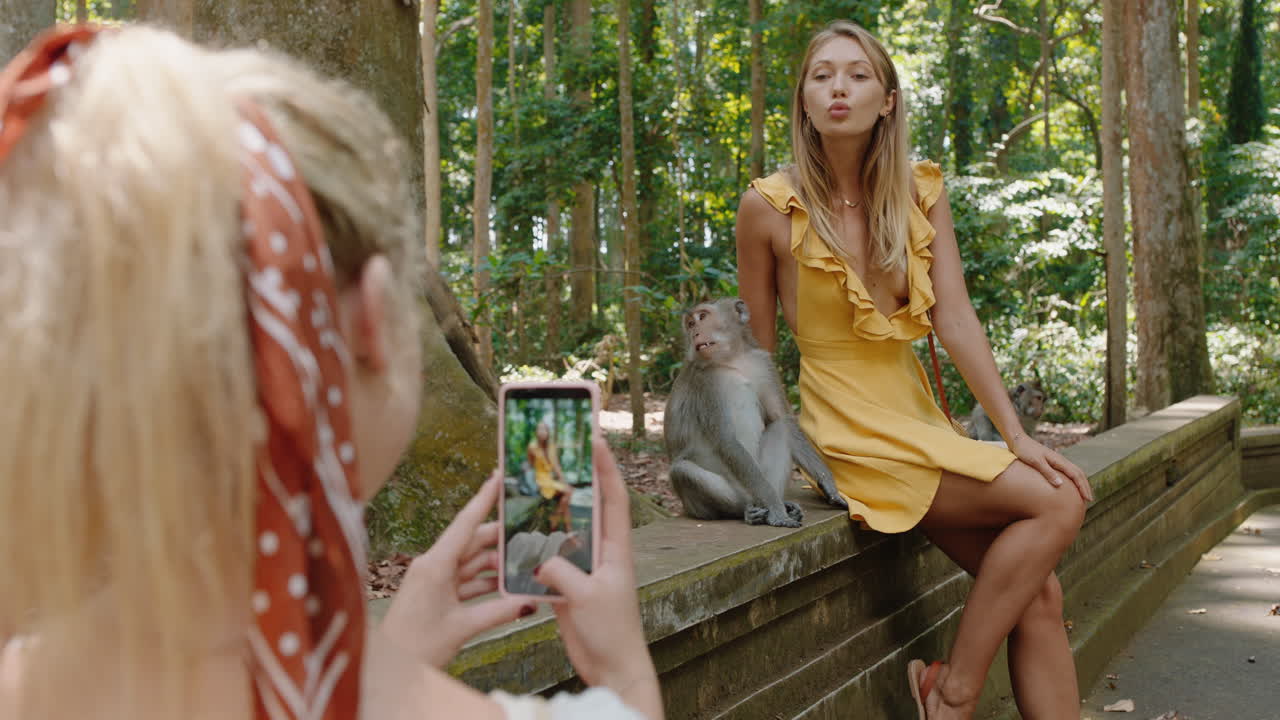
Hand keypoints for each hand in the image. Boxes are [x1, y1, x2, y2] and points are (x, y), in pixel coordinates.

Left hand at [378, 473, 532, 669]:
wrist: (389, 668)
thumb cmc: (416, 646)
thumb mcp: (463, 627)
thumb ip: (500, 611)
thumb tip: (531, 602)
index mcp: (435, 564)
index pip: (465, 524)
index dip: (484, 499)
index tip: (499, 477)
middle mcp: (433, 565)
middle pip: (473, 543)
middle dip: (502, 540)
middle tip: (531, 532)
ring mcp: (434, 579)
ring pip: (472, 563)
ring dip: (496, 565)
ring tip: (525, 563)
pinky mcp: (436, 593)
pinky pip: (466, 580)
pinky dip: (485, 582)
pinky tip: (506, 586)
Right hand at [533, 438, 663, 719]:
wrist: (611, 666)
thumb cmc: (611, 632)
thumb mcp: (586, 598)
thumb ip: (562, 572)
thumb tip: (539, 557)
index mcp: (616, 549)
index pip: (613, 498)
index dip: (606, 467)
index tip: (596, 437)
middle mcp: (601, 552)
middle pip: (587, 506)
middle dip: (575, 477)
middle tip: (558, 449)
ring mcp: (584, 567)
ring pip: (563, 529)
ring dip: (548, 510)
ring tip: (530, 483)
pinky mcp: (568, 584)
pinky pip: (548, 557)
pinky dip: (533, 546)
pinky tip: (513, 535)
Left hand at [1009, 433, 1092, 502]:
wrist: (1018, 440)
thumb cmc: (1025, 450)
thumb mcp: (1035, 462)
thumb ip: (1047, 472)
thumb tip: (1060, 485)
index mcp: (1059, 461)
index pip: (1076, 475)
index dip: (1083, 487)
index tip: (1087, 499)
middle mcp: (1061, 460)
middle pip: (1079, 474)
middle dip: (1085, 486)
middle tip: (1089, 500)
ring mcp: (1057, 461)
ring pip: (1075, 472)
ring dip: (1081, 483)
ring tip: (1083, 495)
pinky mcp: (1052, 462)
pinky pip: (1068, 472)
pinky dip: (1073, 480)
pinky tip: (1069, 486)